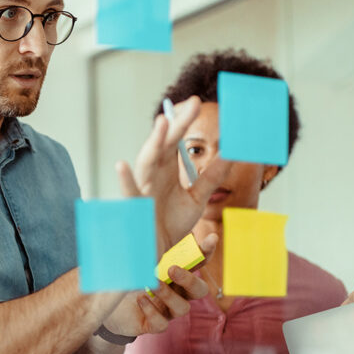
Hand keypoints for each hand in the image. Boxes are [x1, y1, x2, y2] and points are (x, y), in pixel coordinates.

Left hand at [102, 233, 217, 336]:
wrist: (110, 305)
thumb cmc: (128, 274)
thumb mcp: (135, 253)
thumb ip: (144, 234)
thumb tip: (142, 204)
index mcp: (178, 274)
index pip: (200, 263)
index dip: (208, 252)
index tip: (211, 237)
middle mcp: (178, 293)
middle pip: (200, 291)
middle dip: (189, 279)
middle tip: (171, 268)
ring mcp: (168, 310)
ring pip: (182, 309)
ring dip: (168, 295)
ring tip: (151, 283)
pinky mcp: (154, 324)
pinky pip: (161, 324)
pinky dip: (152, 311)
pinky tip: (141, 298)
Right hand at [117, 96, 231, 251]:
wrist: (159, 251)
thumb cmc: (173, 222)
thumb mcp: (197, 197)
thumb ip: (211, 176)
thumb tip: (231, 154)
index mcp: (166, 169)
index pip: (175, 139)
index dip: (184, 121)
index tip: (198, 102)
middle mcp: (153, 175)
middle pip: (164, 145)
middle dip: (175, 125)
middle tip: (191, 105)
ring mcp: (143, 190)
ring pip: (147, 162)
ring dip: (153, 143)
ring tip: (162, 123)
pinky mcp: (135, 209)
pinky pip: (129, 193)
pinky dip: (125, 180)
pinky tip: (121, 165)